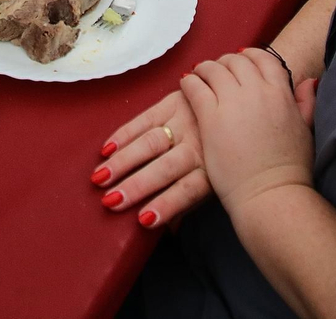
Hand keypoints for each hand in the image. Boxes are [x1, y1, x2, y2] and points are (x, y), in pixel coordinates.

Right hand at [93, 89, 210, 228]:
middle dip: (137, 185)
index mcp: (210, 170)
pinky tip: (107, 149)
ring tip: (101, 177)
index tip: (144, 220)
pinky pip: (144, 119)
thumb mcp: (211, 180)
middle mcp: (199, 145)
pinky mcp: (173, 103)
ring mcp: (185, 121)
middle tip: (110, 200)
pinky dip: (124, 134)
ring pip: (151, 143)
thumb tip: (168, 231)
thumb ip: (187, 203)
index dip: (167, 204)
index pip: (187, 190)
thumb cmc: (218, 155)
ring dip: (124, 160)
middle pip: (165, 167)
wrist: (234, 107)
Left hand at [180, 49, 316, 211]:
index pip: (263, 58)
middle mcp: (257, 91)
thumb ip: (306, 102)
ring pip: (213, 69)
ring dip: (204, 69)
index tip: (241, 61)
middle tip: (217, 70)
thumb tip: (309, 81)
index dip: (249, 56)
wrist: (270, 194)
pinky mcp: (211, 117)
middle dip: (225, 62)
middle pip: (236, 61)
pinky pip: (195, 87)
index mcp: (281, 93)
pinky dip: (189, 82)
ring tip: (198, 74)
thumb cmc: (290, 169)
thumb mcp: (306, 130)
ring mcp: (233, 102)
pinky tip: (186, 85)